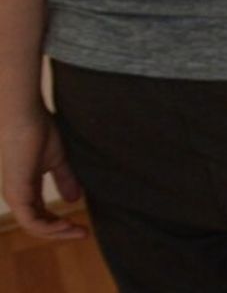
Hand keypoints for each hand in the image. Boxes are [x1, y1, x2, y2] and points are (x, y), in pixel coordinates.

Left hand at [0, 110, 85, 239]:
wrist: (25, 118)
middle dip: (61, 232)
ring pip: (34, 226)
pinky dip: (48, 227)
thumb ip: (65, 179)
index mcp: (26, 188)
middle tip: (84, 234)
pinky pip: (30, 221)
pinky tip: (66, 224)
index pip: (41, 215)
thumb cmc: (39, 132)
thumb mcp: (58, 160)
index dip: (61, 223)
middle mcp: (19, 195)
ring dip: (56, 232)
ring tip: (77, 231)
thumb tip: (73, 200)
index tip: (84, 226)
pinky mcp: (17, 193)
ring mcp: (16, 196)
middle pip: (38, 225)